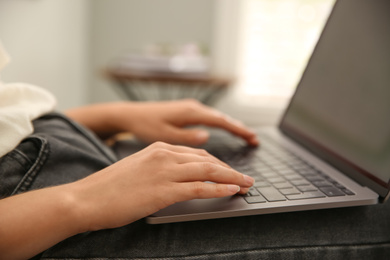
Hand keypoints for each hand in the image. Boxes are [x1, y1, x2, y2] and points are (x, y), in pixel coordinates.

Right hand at [73, 142, 254, 230]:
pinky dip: (218, 189)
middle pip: (207, 159)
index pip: (196, 153)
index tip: (228, 170)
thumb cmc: (108, 188)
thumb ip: (158, 169)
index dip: (216, 162)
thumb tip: (177, 179)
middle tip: (245, 177)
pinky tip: (231, 191)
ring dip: (232, 178)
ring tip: (247, 184)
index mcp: (158, 148)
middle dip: (230, 169)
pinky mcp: (164, 190)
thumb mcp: (137, 170)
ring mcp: (165, 171)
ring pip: (208, 170)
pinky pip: (199, 188)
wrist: (86, 198)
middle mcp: (164, 155)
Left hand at [114, 99, 258, 145]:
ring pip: (216, 117)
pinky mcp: (185, 112)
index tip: (252, 138)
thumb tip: (206, 137)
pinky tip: (223, 130)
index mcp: (190, 112)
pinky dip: (220, 124)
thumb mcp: (164, 135)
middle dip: (239, 128)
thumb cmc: (145, 125)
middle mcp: (193, 107)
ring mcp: (190, 108)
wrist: (130, 114)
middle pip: (223, 118)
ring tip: (244, 136)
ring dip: (231, 126)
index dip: (238, 130)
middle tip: (254, 140)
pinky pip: (209, 118)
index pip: (221, 121)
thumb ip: (186, 137)